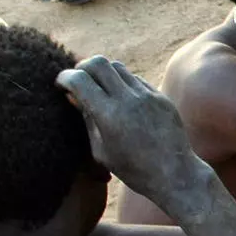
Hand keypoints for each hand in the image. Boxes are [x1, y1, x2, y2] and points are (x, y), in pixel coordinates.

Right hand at [56, 56, 204, 200]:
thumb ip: (86, 119)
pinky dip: (123, 83)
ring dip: (104, 73)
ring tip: (99, 90)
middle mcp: (129, 99)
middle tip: (78, 80)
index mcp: (109, 115)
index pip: (79, 79)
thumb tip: (72, 95)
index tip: (61, 84)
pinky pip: (136, 79)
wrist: (174, 174)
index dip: (64, 77)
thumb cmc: (132, 169)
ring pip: (118, 67)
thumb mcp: (100, 149)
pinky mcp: (161, 97)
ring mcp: (148, 96)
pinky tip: (121, 100)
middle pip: (98, 62)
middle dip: (82, 67)